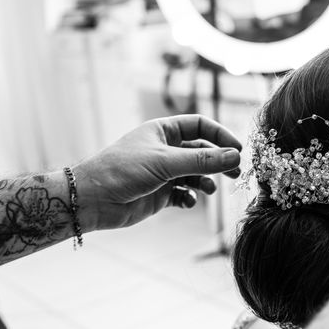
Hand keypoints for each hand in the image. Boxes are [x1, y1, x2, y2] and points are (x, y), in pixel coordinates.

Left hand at [74, 115, 241, 231]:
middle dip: (219, 161)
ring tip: (210, 190)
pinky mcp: (160, 194)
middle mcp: (165, 150)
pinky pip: (184, 194)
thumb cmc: (121, 170)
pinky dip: (190, 198)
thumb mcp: (165, 162)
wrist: (91, 200)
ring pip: (195, 174)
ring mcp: (163, 172)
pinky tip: (187, 202)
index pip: (200, 126)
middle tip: (235, 172)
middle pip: (202, 151)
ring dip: (206, 182)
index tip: (237, 149)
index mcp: (163, 131)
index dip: (220, 135)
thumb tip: (235, 156)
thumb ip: (202, 160)